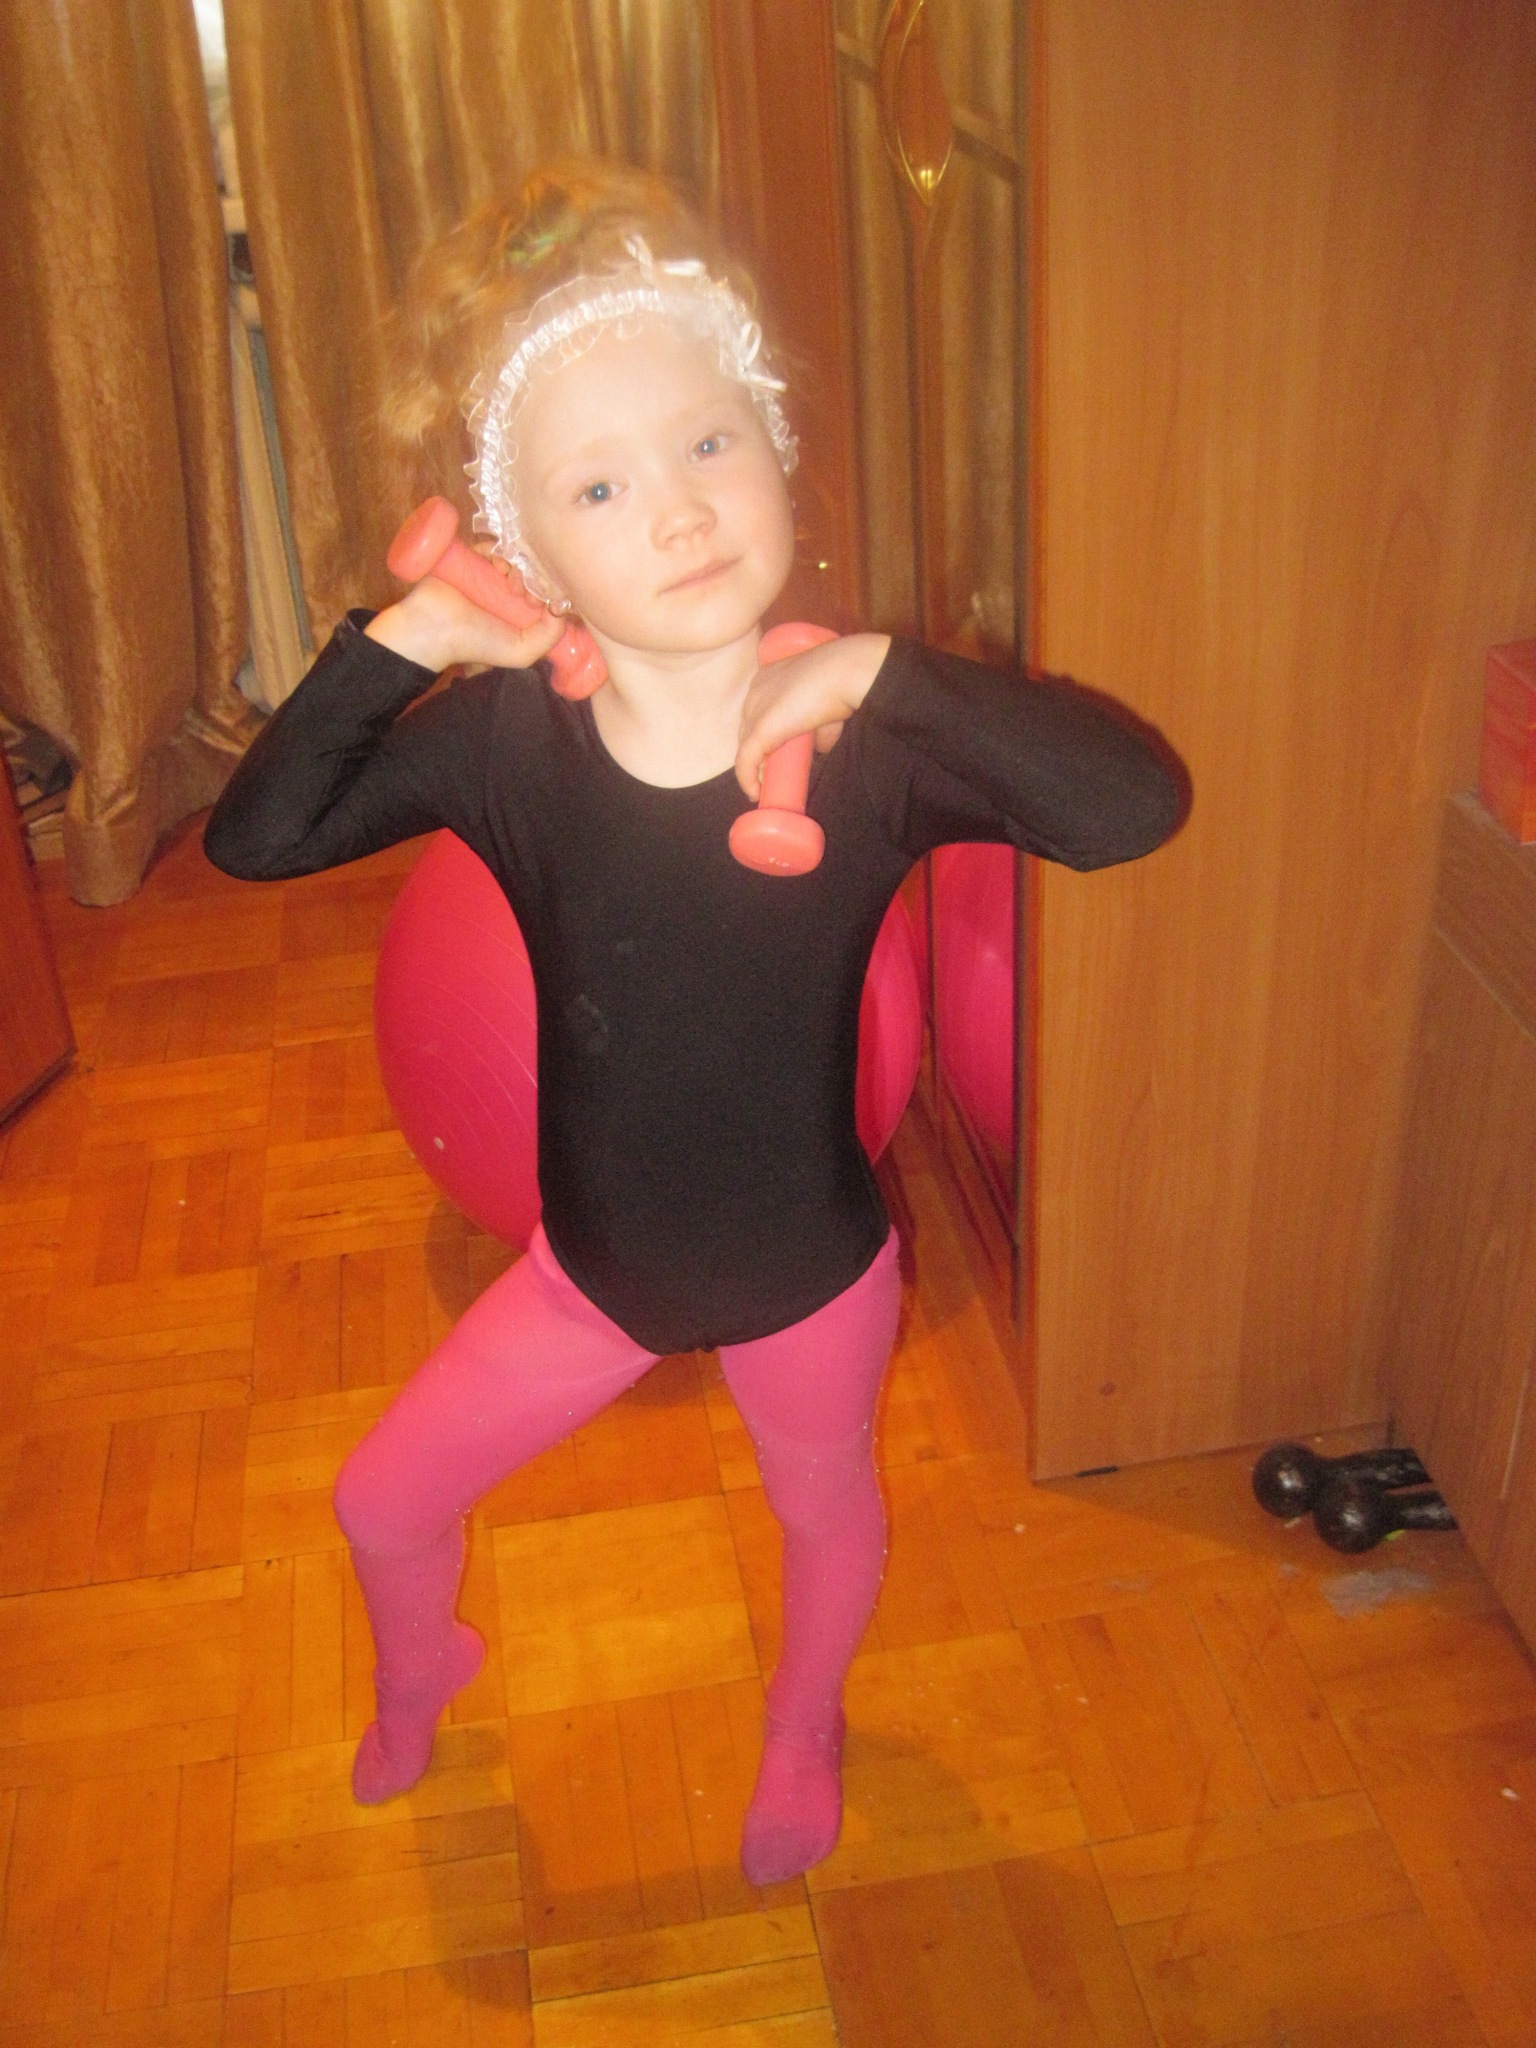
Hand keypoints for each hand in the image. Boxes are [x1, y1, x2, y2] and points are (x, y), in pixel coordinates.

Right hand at [365, 568, 564, 673]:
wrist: (432, 629)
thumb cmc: (476, 643)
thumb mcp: (521, 652)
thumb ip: (550, 636)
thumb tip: (562, 607)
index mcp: (523, 613)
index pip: (550, 594)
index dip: (553, 593)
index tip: (545, 602)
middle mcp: (510, 593)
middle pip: (536, 573)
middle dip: (535, 578)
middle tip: (523, 592)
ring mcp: (492, 575)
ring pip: (517, 558)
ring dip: (519, 563)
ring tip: (507, 578)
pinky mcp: (474, 559)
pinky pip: (493, 545)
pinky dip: (500, 549)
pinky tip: (497, 564)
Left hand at [734, 632, 891, 800]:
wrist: (844, 673)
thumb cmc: (841, 682)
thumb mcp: (827, 708)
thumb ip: (821, 729)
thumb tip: (820, 749)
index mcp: (769, 678)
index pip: (757, 711)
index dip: (765, 734)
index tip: (776, 753)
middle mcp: (755, 691)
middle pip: (748, 728)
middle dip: (758, 751)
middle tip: (772, 771)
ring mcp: (755, 709)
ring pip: (746, 745)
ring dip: (755, 766)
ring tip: (766, 784)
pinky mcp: (759, 729)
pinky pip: (746, 761)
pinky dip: (748, 779)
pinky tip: (755, 792)